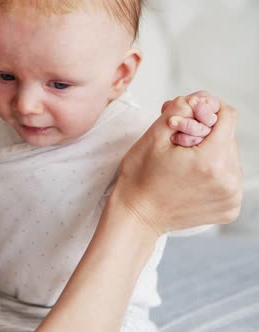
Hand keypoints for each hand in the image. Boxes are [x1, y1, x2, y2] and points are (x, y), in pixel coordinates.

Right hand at [114, 93, 241, 235]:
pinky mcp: (230, 209)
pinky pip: (229, 178)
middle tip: (179, 140)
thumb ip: (179, 110)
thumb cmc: (139, 178)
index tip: (189, 115)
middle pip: (229, 138)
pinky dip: (214, 173)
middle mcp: (228, 180)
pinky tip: (192, 178)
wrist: (136, 216)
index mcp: (211, 161)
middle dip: (207, 133)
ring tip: (184, 162)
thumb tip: (198, 98)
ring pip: (230, 157)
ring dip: (211, 153)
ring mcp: (231, 197)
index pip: (228, 117)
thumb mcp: (152, 137)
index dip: (208, 110)